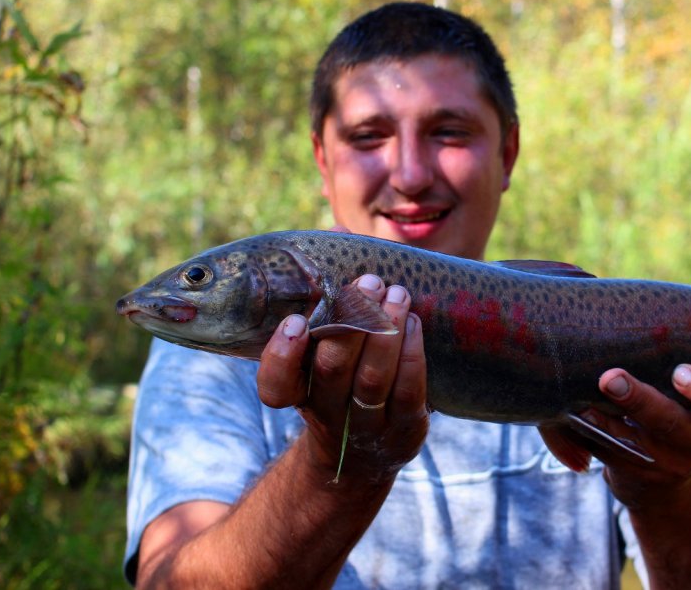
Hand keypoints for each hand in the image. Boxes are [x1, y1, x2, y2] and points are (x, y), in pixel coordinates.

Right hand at [257, 274, 429, 483]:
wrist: (365, 455)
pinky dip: (411, 354)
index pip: (276, 387)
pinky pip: (407, 391)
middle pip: (332, 370)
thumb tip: (340, 235)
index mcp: (299, 392)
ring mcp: (367, 425)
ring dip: (387, 331)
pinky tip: (415, 323)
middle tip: (368, 282)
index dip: (282, 357)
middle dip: (351, 322)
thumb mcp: (323, 351)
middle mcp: (328, 411)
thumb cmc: (342, 382)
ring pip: (372, 380)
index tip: (295, 321)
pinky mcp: (404, 430)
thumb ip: (328, 297)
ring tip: (398, 293)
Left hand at [540, 365, 690, 507]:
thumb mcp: (688, 393)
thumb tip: (657, 299)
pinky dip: (584, 431)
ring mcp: (662, 464)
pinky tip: (566, 412)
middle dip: (638, 400)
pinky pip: (603, 452)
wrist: (662, 480)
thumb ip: (678, 357)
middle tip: (609, 378)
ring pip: (629, 442)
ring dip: (601, 419)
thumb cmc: (672, 408)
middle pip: (669, 423)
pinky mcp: (630, 475)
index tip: (679, 370)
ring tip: (579, 400)